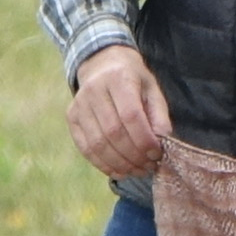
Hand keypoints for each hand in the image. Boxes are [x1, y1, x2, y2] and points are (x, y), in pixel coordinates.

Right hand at [67, 45, 170, 180]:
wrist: (102, 65)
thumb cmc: (133, 80)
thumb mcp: (152, 89)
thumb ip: (159, 115)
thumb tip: (163, 142)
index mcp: (119, 78)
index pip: (130, 115)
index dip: (144, 139)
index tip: (156, 153)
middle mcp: (94, 89)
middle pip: (113, 132)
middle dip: (134, 155)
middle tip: (149, 166)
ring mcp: (79, 104)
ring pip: (98, 143)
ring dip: (120, 163)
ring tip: (137, 171)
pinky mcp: (72, 117)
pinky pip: (85, 148)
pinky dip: (103, 164)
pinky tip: (120, 171)